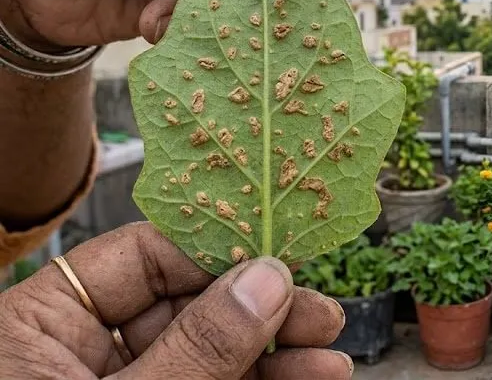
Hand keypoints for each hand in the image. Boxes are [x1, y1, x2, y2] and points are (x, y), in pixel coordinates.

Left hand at [0, 223, 351, 378]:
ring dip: (274, 356)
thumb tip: (265, 282)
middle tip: (321, 318)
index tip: (279, 262)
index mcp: (37, 328)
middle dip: (260, 311)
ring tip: (330, 362)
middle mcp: (77, 355)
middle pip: (185, 306)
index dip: (213, 254)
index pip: (137, 259)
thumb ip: (196, 349)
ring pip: (210, 354)